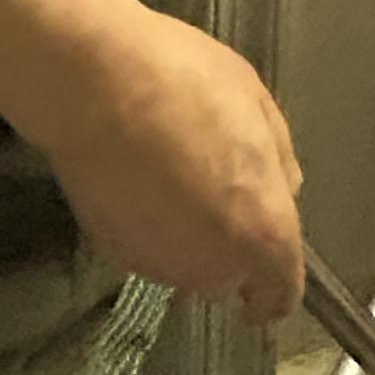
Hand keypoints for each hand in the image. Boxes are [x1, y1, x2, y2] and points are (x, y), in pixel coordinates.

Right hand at [39, 8, 303, 322]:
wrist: (92, 80)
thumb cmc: (185, 80)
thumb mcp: (255, 99)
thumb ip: (279, 160)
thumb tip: (282, 194)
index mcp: (261, 233)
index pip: (279, 294)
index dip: (276, 281)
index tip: (265, 255)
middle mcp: (212, 266)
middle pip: (228, 278)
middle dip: (227, 246)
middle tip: (211, 185)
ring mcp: (156, 263)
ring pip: (184, 264)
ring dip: (186, 237)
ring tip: (168, 175)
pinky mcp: (111, 248)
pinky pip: (144, 246)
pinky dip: (145, 224)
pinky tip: (134, 178)